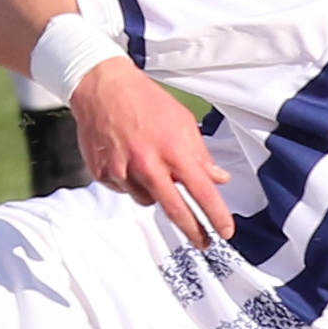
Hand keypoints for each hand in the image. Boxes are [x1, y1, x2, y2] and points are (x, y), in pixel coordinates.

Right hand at [71, 62, 233, 248]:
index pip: (202, 191)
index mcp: (173, 150)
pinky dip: (130, 181)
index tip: (226, 232)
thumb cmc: (145, 100)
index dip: (217, 216)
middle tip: (204, 242)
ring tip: (147, 163)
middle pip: (175, 210)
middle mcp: (148, 164)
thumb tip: (218, 178)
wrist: (101, 87)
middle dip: (194, 231)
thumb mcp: (182, 121)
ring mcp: (122, 171)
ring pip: (147, 199)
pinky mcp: (102, 173)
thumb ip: (200, 153)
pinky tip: (126, 157)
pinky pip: (124, 190)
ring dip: (154, 191)